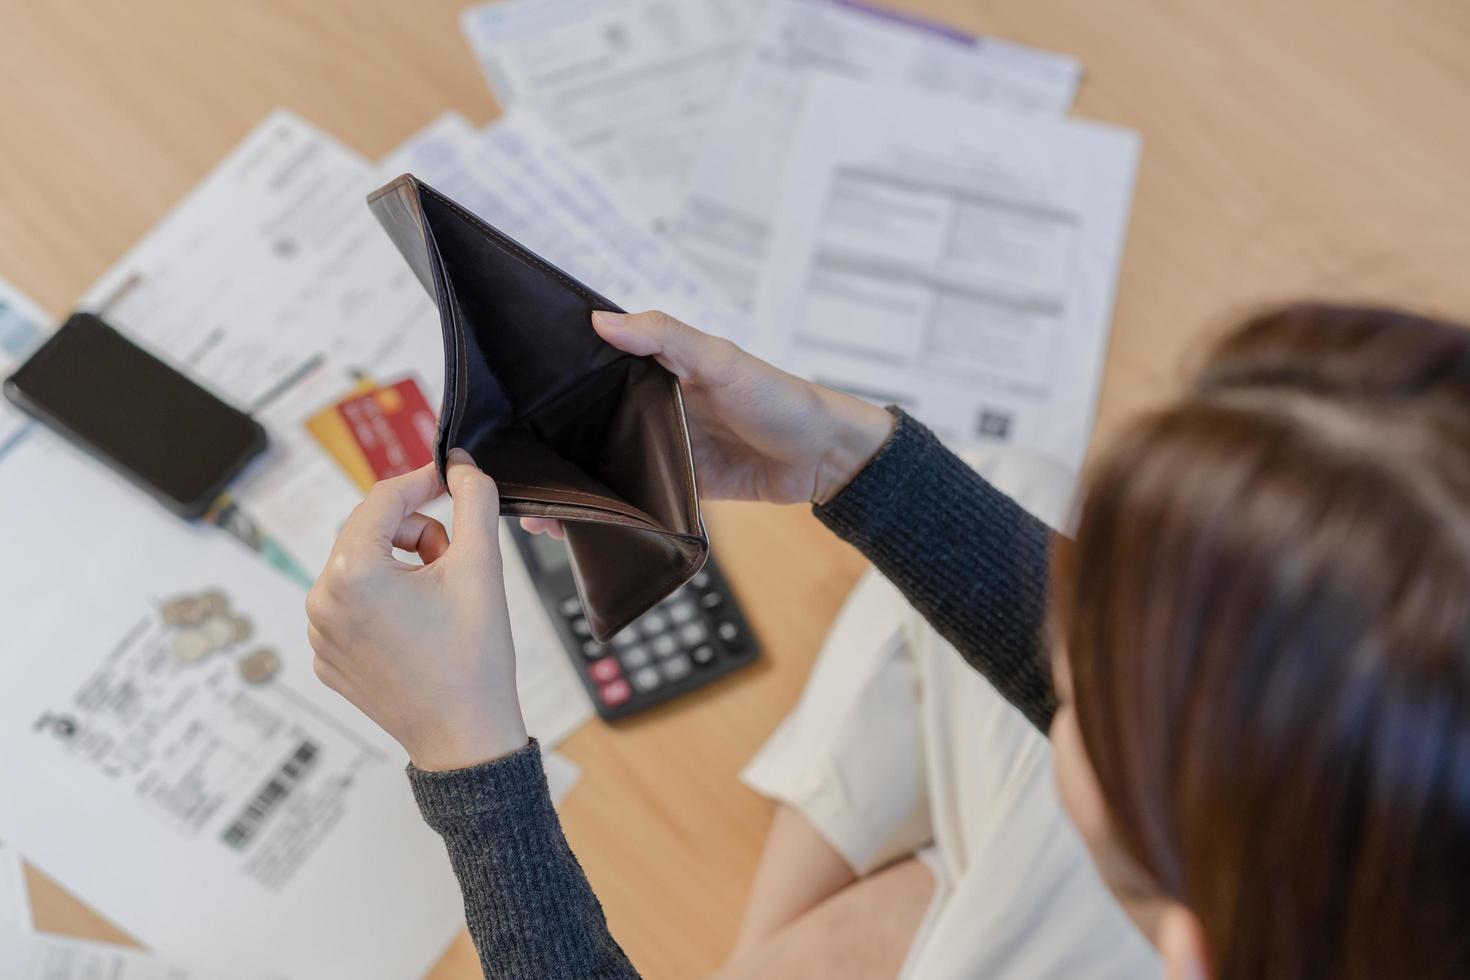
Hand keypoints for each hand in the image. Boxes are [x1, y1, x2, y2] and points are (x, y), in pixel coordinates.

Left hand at [306, 451, 527, 770]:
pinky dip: (388, 605)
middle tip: (457, 564)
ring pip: (364, 569)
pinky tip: (420, 632)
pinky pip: (355, 607)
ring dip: (403, 570)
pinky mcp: (327, 660)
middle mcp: (321, 601)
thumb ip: (474, 501)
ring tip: (440, 604)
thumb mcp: (481, 566)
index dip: (423, 481)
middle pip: (372, 533)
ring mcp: (319, 635)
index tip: (452, 478)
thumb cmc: (474, 659)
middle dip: (418, 537)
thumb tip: (463, 464)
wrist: (466, 740)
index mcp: (351, 573)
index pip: (384, 499)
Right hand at [522, 310, 892, 538]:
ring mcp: (662, 453)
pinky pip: (632, 504)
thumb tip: (601, 320)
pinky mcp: (676, 491)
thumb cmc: (779, 397)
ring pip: (604, 472)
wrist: (825, 458)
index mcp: (656, 371)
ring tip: (533, 511)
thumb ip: (664, 337)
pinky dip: (606, 517)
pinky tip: (575, 530)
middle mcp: (651, 411)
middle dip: (550, 452)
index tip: (510, 404)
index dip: (554, 390)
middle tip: (506, 470)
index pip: (592, 375)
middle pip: (588, 430)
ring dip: (573, 491)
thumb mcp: (722, 359)